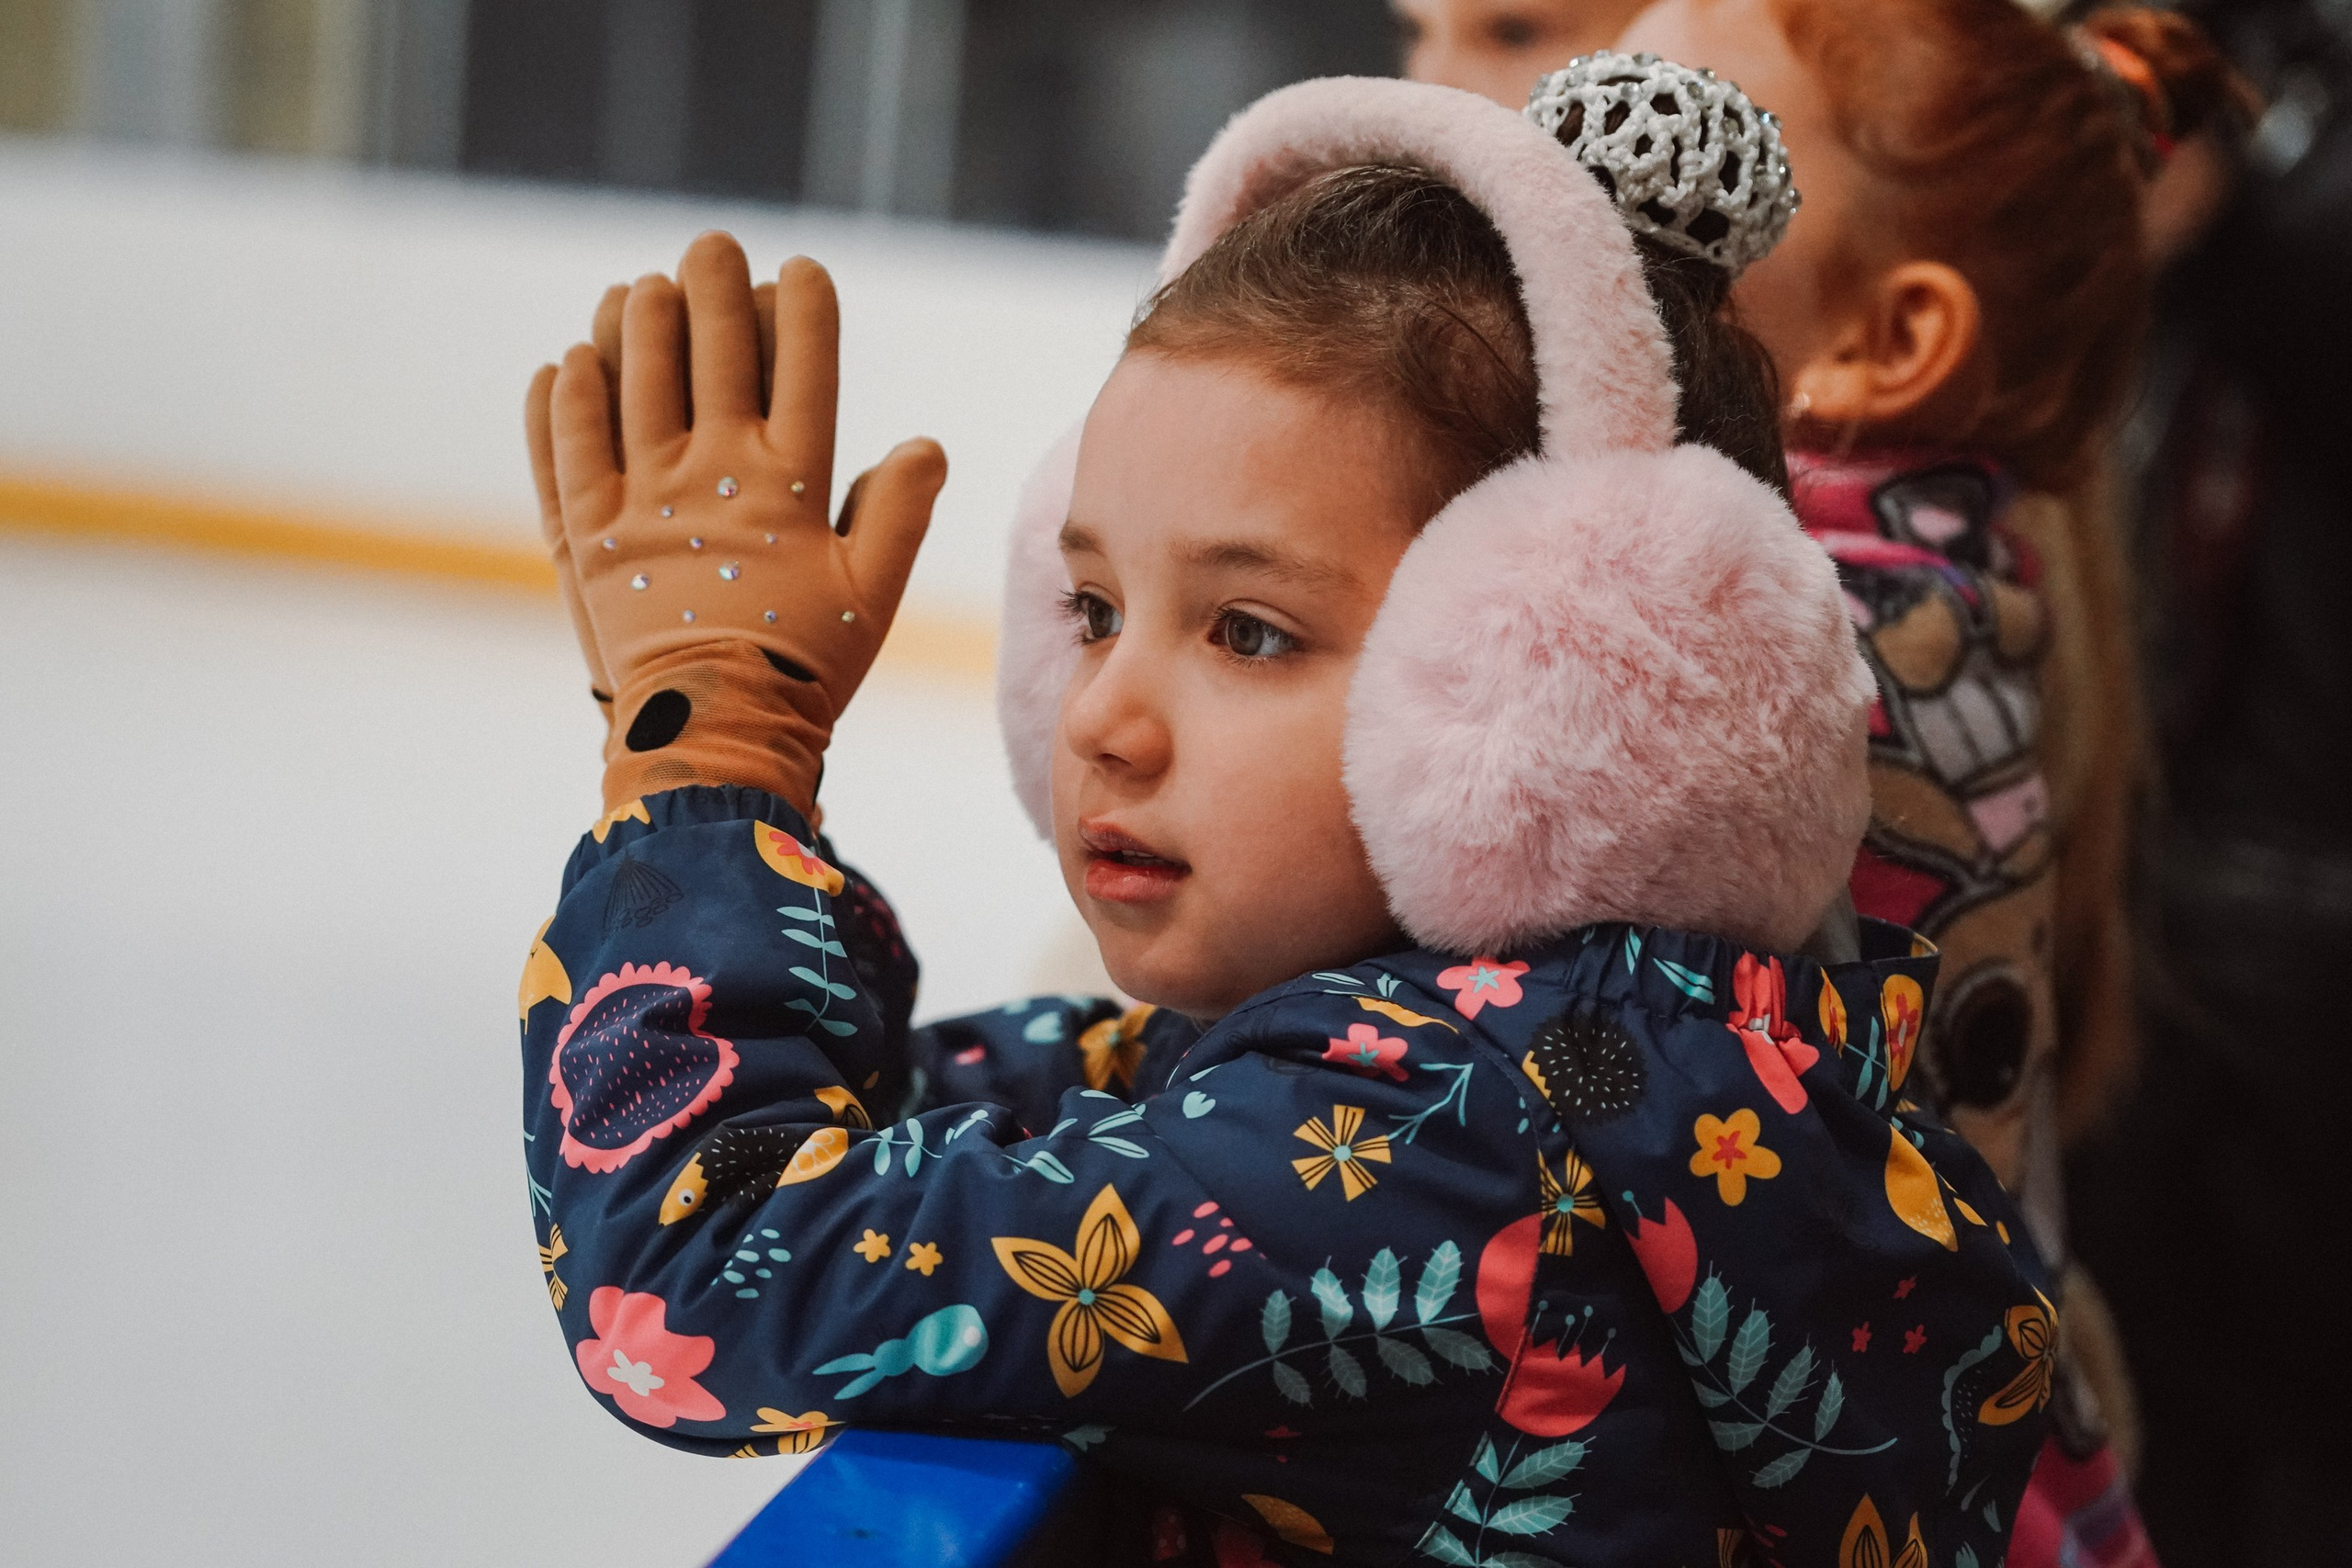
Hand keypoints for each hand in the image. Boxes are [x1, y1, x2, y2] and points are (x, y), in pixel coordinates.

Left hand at [539, 233, 946, 811]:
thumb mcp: (874, 596)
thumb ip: (901, 513)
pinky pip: (567, 445)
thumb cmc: (805, 669)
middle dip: (714, 286)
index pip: (805, 368)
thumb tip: (924, 442)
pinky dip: (568, 398)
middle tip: (710, 246)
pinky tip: (571, 363)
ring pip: (634, 379)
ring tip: (642, 286)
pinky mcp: (584, 532)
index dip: (805, 309)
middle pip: (713, 352)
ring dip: (638, 321)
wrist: (713, 737)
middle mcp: (714, 476)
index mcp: (791, 487)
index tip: (802, 269)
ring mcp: (643, 499)